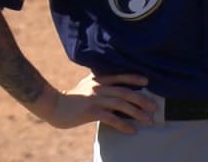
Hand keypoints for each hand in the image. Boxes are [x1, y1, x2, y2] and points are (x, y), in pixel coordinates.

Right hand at [41, 72, 156, 134]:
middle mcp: (100, 88)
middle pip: (125, 92)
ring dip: (137, 113)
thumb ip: (99, 82)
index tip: (147, 81)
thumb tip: (113, 84)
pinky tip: (131, 130)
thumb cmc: (71, 97)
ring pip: (121, 105)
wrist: (53, 105)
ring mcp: (96, 99)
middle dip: (142, 100)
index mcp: (99, 80)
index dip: (135, 78)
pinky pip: (111, 118)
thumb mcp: (86, 84)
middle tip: (154, 107)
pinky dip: (123, 125)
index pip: (121, 76)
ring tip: (148, 120)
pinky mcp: (91, 112)